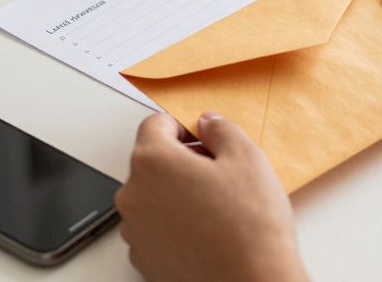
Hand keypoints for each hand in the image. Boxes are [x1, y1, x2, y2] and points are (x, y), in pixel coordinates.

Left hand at [116, 112, 308, 281]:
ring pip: (153, 196)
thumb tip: (208, 124)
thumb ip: (221, 129)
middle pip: (152, 162)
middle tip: (218, 174)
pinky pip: (155, 228)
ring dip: (176, 194)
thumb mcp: (247, 157)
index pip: (155, 124)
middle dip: (181, 162)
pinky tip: (207, 231)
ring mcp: (135, 231)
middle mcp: (133, 195)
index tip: (202, 138)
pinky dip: (174, 224)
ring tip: (216, 208)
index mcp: (152, 161)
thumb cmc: (248, 226)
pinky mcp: (143, 259)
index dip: (183, 126)